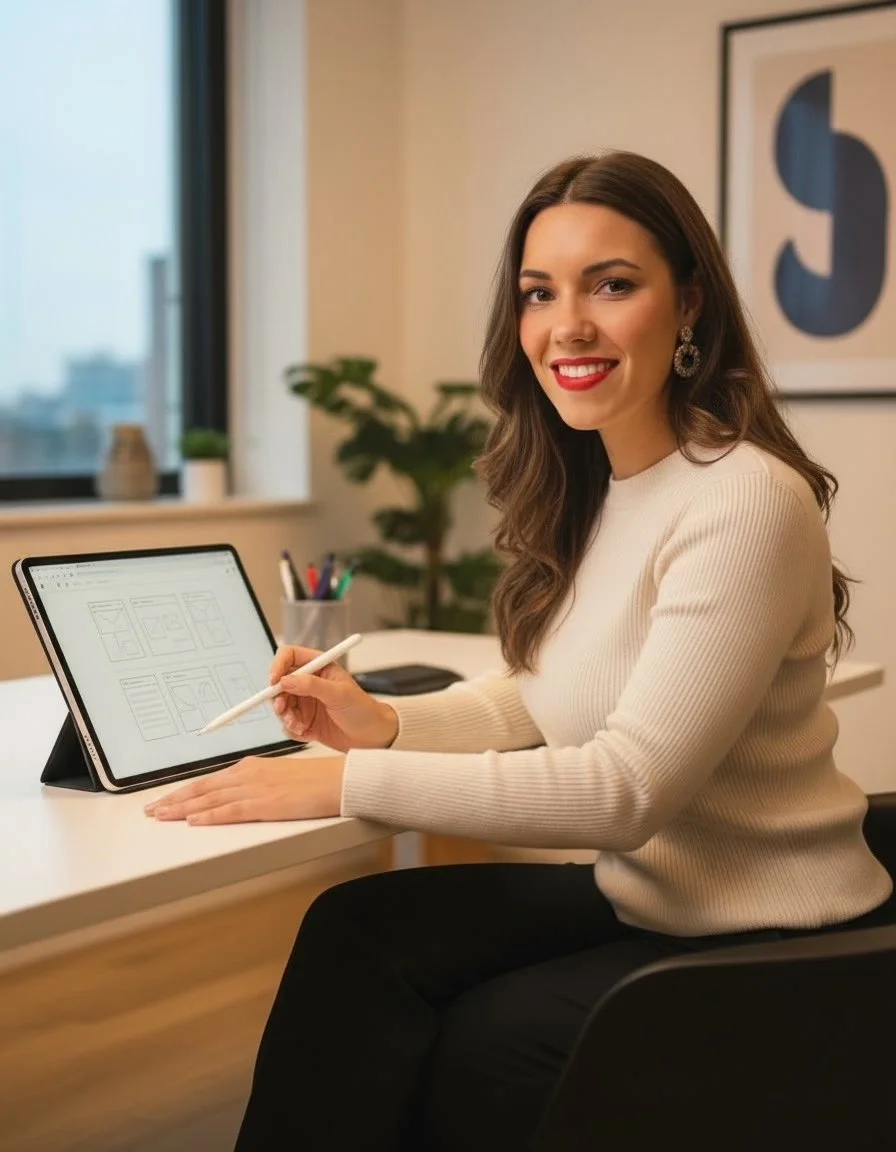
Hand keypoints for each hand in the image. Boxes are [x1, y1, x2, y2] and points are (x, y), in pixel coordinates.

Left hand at [143, 754, 344, 824]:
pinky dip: (210, 816)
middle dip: (174, 800)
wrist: (339, 779)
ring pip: (211, 799)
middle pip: (203, 788)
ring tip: (161, 816)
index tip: (164, 800)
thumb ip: (257, 785)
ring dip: (183, 809)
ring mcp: (256, 788)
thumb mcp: (280, 777)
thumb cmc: (315, 781)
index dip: (184, 792)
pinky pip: (232, 810)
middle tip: (150, 810)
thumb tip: (237, 796)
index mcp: (251, 767)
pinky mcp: (267, 804)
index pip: (209, 781)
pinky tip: (194, 821)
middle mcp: (249, 774)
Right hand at [270, 644, 398, 751]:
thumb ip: (312, 685)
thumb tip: (286, 680)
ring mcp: (305, 702)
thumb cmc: (363, 710)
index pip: (289, 656)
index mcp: (319, 666)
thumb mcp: (339, 694)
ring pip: (281, 706)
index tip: (274, 681)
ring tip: (300, 726)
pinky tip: (308, 733)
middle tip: (283, 710)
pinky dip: (293, 730)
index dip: (278, 666)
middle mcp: (309, 682)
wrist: (372, 737)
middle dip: (278, 698)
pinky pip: (287, 724)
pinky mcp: (304, 720)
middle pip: (279, 684)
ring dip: (286, 717)